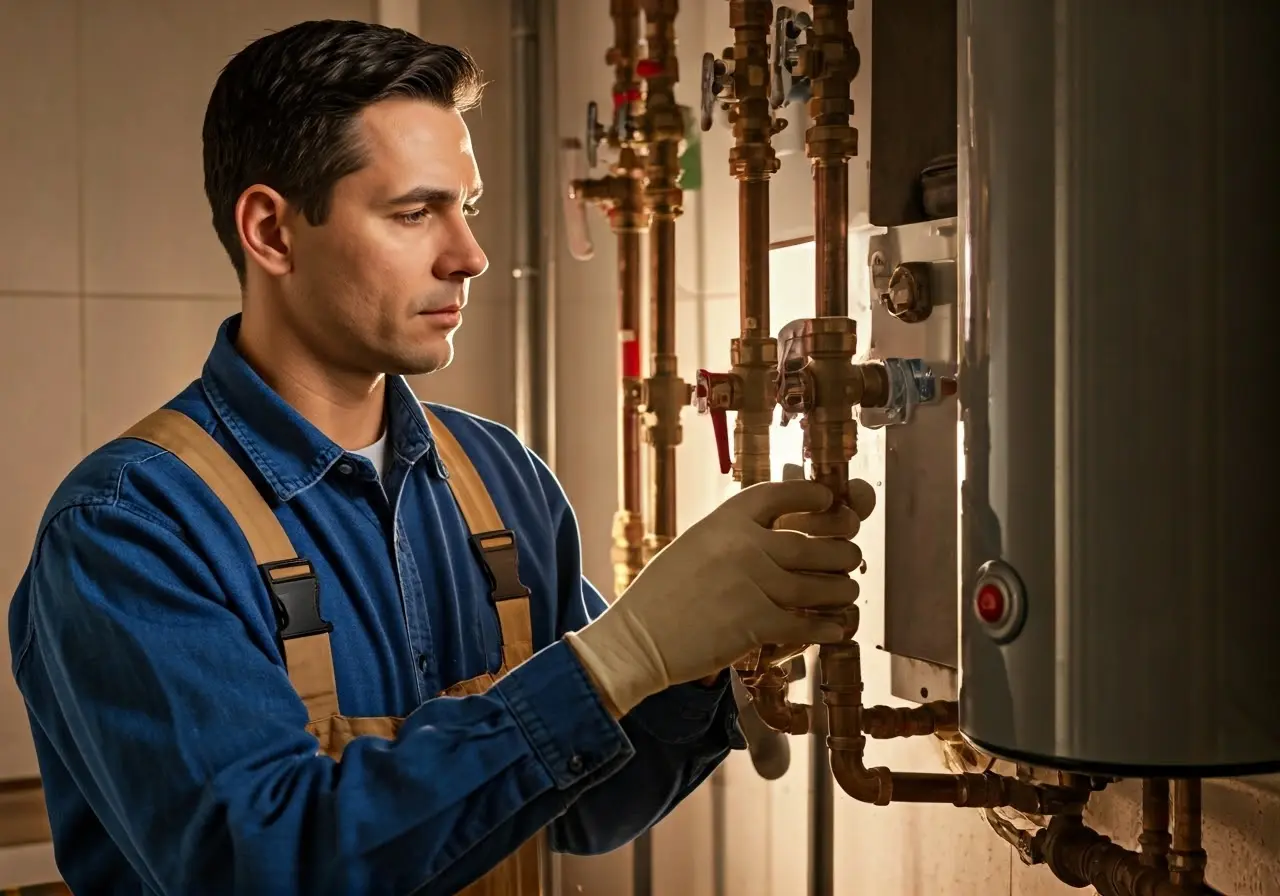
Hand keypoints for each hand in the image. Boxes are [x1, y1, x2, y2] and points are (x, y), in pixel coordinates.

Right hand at [565, 480, 860, 716]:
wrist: (638, 639)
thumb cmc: (661, 596)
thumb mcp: (695, 546)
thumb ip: (734, 538)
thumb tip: (777, 537)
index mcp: (725, 520)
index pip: (780, 494)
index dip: (813, 495)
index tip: (830, 500)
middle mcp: (744, 546)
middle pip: (816, 543)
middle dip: (843, 552)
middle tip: (850, 557)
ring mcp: (753, 584)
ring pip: (822, 585)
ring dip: (842, 590)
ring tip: (847, 592)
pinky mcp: (757, 624)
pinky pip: (808, 624)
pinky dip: (827, 628)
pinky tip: (835, 629)